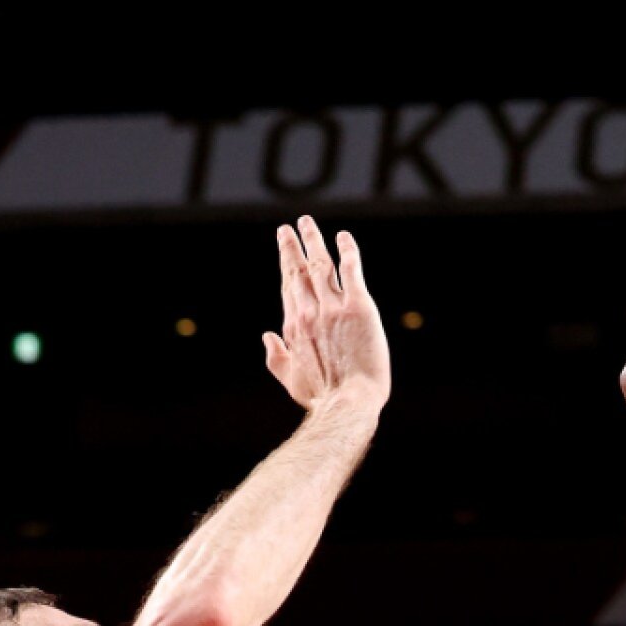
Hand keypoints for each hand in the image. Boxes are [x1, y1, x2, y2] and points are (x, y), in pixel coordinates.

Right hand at [263, 215, 391, 411]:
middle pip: (299, 271)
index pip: (289, 287)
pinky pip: (352, 270)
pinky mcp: (358, 306)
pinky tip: (344, 237)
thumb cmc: (322, 395)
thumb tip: (267, 336)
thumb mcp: (290, 379)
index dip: (286, 266)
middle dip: (292, 247)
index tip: (284, 249)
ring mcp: (333, 307)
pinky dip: (347, 251)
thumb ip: (275, 357)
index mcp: (294, 326)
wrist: (348, 401)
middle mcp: (310, 311)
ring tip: (307, 223)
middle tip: (287, 228)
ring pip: (321, 264)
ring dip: (313, 241)